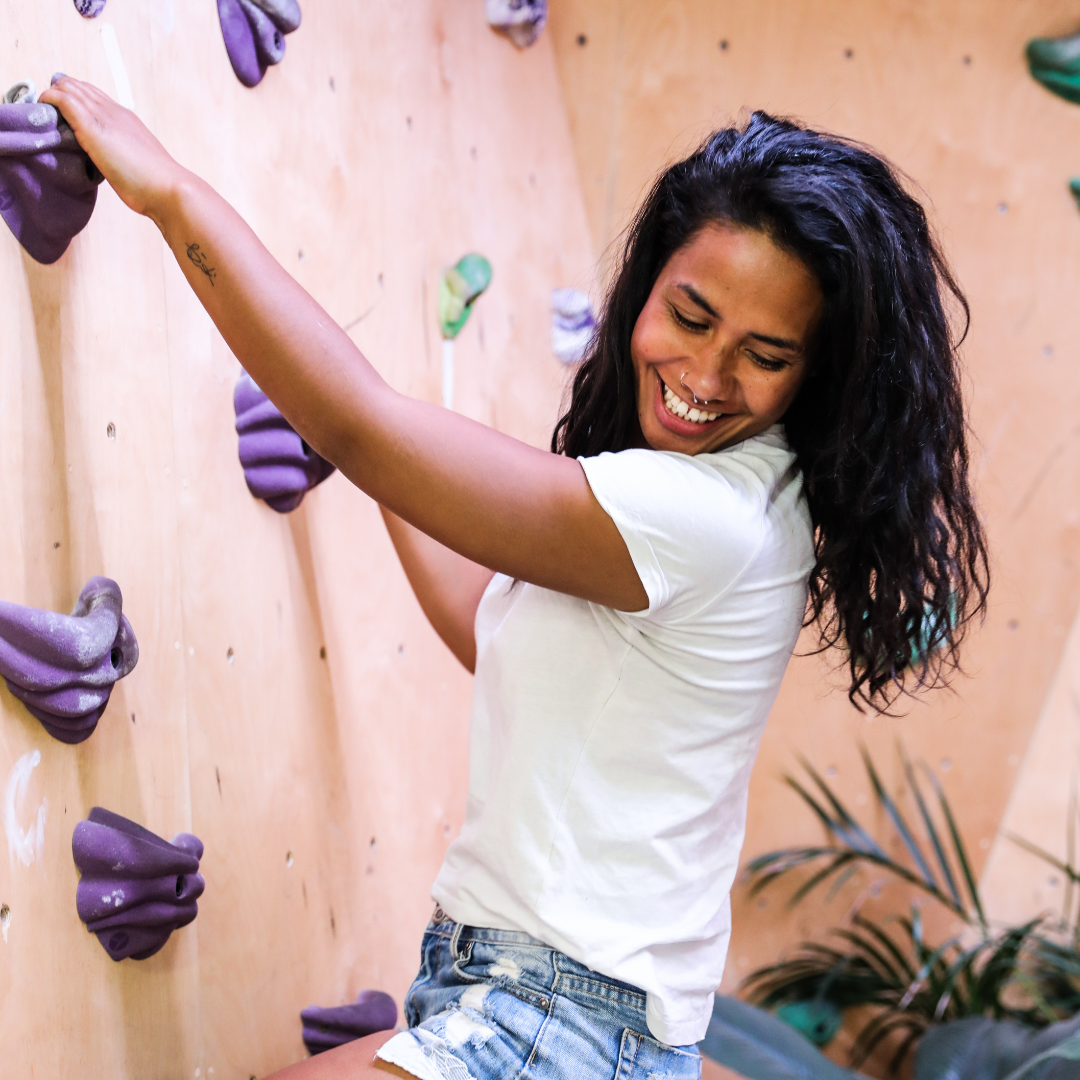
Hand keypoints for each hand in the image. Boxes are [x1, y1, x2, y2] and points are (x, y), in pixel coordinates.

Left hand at [38, 76, 186, 219]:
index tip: (65, 110)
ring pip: (68, 87)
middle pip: (80, 87)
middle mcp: (115, 112)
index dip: (78, 98)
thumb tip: (118, 166)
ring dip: (52, 94)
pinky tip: (43, 109)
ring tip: (42, 110)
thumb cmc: (157, 186)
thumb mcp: (139, 164)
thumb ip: (125, 157)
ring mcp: (103, 116)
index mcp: (128, 120)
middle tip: (48, 109)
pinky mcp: (91, 125)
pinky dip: (49, 99)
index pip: (96, 97)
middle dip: (61, 92)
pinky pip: (63, 99)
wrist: (168, 188)